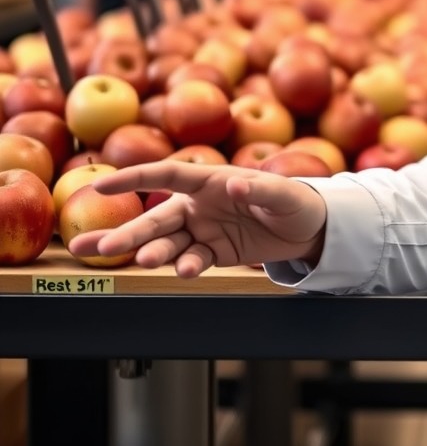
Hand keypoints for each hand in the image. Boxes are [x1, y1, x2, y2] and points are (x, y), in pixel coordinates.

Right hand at [66, 161, 327, 278]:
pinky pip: (193, 260)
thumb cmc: (294, 200)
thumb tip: (233, 184)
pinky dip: (187, 265)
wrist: (307, 229)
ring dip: (152, 252)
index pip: (166, 175)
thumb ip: (259, 189)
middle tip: (101, 246)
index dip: (133, 178)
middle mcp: (200, 205)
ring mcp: (204, 230)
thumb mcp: (283, 193)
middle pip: (158, 217)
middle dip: (129, 231)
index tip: (100, 183)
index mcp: (210, 180)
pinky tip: (184, 270)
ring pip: (168, 243)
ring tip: (143, 261)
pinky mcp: (214, 253)